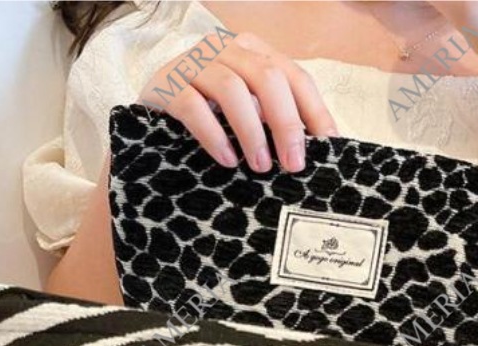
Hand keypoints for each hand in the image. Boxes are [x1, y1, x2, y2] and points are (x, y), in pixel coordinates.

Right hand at [139, 31, 337, 171]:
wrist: (150, 117)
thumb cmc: (208, 120)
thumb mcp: (246, 114)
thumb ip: (275, 119)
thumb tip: (315, 150)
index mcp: (253, 53)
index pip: (294, 77)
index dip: (314, 111)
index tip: (328, 146)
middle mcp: (225, 48)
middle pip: (267, 79)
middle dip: (286, 124)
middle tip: (293, 164)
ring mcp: (193, 63)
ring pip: (232, 90)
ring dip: (251, 132)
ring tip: (260, 166)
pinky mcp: (166, 84)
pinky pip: (193, 106)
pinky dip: (214, 135)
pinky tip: (227, 159)